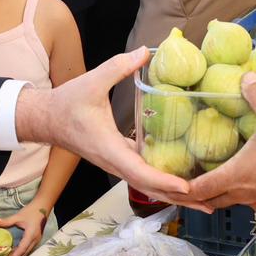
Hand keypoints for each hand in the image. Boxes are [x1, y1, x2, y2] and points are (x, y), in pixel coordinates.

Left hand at [0, 205, 48, 255]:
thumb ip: (6, 220)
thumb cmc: (31, 211)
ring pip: (27, 252)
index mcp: (31, 235)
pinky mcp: (37, 239)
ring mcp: (37, 240)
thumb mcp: (18, 216)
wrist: (42, 207)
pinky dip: (22, 252)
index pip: (22, 249)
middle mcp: (35, 240)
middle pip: (24, 253)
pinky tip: (15, 251)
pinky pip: (29, 248)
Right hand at [15, 49, 190, 204]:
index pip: (140, 172)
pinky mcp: (118, 159)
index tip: (187, 187)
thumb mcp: (92, 81)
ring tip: (203, 200)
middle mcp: (114, 163)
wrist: (46, 119)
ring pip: (147, 186)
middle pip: (150, 188)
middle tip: (209, 203)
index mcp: (109, 149)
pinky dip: (162, 182)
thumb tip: (145, 52)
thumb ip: (118, 67)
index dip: (164, 181)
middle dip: (178, 197)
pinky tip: (182, 179)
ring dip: (173, 194)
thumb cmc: (67, 103)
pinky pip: (143, 176)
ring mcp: (116, 164)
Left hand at [186, 72, 255, 218]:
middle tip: (196, 182)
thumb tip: (246, 77)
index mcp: (235, 176)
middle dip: (203, 194)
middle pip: (213, 201)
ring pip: (238, 201)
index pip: (198, 190)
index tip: (174, 184)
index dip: (181, 189)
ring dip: (232, 191)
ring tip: (234, 175)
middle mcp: (244, 196)